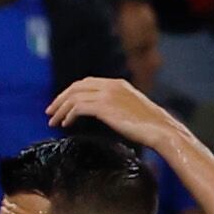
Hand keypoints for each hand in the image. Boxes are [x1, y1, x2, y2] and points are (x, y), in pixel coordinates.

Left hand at [45, 76, 179, 151]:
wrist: (162, 131)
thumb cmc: (153, 127)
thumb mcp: (134, 110)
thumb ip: (119, 106)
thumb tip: (111, 115)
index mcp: (118, 84)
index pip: (87, 83)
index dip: (71, 92)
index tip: (63, 104)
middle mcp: (110, 85)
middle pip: (76, 87)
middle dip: (61, 99)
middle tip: (51, 111)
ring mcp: (107, 94)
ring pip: (73, 97)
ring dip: (60, 109)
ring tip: (54, 120)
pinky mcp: (103, 106)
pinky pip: (77, 107)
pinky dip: (68, 115)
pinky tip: (65, 124)